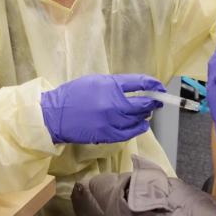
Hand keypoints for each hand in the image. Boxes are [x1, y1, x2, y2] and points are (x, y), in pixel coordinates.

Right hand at [41, 74, 164, 143]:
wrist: (55, 115)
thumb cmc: (74, 94)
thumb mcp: (96, 81)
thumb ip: (116, 84)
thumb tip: (136, 88)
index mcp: (110, 85)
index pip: (140, 83)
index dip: (153, 85)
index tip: (159, 87)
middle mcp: (114, 103)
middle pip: (143, 103)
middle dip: (153, 101)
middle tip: (157, 101)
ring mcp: (112, 120)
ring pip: (138, 118)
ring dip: (145, 115)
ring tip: (146, 112)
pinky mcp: (108, 134)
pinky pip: (130, 132)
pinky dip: (138, 128)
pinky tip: (141, 125)